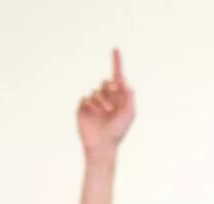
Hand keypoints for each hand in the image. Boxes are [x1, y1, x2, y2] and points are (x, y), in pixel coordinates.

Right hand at [76, 49, 134, 163]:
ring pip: (96, 91)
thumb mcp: (129, 114)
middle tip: (114, 91)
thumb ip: (130, 98)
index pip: (117, 76)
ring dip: (102, 100)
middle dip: (110, 86)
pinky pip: (86, 98)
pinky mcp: (83, 107)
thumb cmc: (118, 131)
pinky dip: (92, 104)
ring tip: (106, 112)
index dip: (117, 62)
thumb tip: (126, 83)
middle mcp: (106, 97)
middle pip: (106, 82)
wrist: (103, 144)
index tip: (116, 49)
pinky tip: (94, 113)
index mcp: (118, 97)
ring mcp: (94, 102)